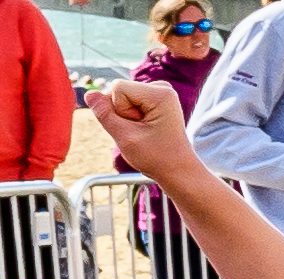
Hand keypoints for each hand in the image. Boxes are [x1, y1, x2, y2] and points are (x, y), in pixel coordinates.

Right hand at [84, 80, 205, 181]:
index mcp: (160, 93)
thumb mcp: (125, 137)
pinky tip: (145, 129)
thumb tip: (89, 93)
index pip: (116, 88)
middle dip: (122, 113)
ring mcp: (160, 92)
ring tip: (144, 132)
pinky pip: (127, 102)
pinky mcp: (155, 99)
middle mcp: (163, 87)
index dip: (119, 111)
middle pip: (118, 91)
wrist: (179, 171)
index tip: (139, 128)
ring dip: (125, 117)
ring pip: (120, 97)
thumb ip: (104, 114)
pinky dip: (130, 117)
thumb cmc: (157, 158)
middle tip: (142, 133)